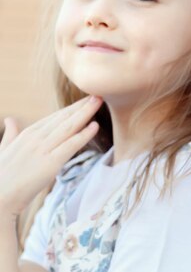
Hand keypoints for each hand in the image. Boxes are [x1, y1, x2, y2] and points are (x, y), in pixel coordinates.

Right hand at [0, 96, 101, 217]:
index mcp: (26, 134)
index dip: (71, 108)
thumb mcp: (4, 150)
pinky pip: (70, 146)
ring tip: (100, 102)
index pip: (54, 117)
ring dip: (86, 113)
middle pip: (63, 118)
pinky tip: (95, 126)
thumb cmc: (0, 176)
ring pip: (69, 127)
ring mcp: (43, 150)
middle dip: (82, 106)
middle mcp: (35, 138)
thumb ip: (10, 134)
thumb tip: (10, 119)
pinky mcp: (50, 163)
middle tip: (99, 94)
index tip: (85, 100)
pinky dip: (84, 135)